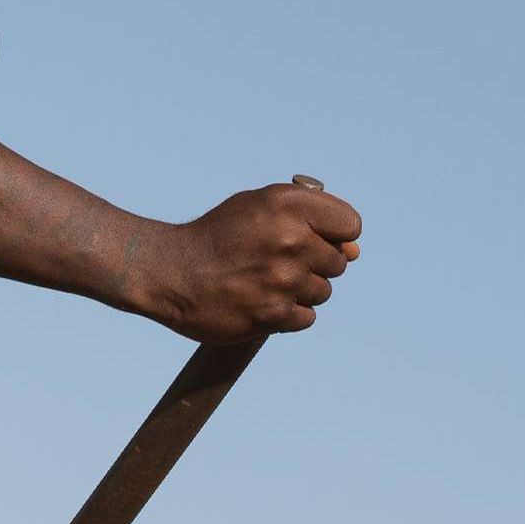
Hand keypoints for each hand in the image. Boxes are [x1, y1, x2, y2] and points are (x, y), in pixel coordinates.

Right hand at [137, 182, 362, 341]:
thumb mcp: (259, 206)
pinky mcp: (270, 315)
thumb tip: (355, 252)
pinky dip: (287, 315)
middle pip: (338, 263)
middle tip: (276, 265)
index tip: (308, 241)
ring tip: (264, 285)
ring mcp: (282, 280)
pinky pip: (305, 318)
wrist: (169, 272)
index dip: (333, 236)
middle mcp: (291, 240)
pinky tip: (261, 304)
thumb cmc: (217, 237)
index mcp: (291, 205)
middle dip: (314, 265)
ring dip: (300, 292)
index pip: (350, 227)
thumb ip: (312, 217)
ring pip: (322, 292)